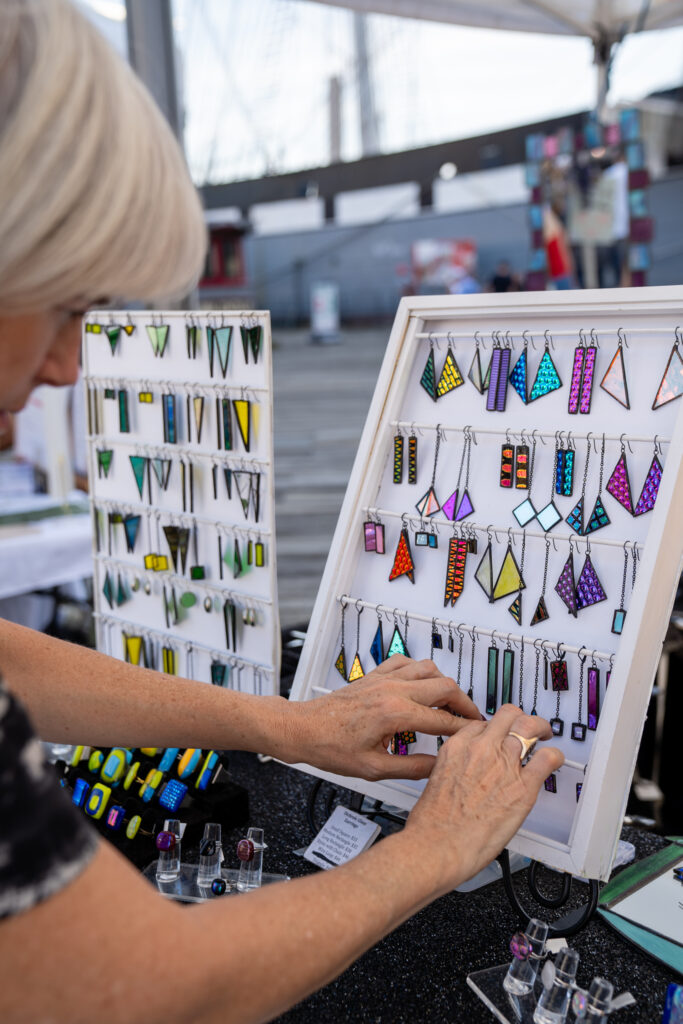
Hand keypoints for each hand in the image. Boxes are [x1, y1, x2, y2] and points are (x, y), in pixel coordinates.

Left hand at [281, 654, 481, 780]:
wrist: (303, 729)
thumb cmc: (330, 747)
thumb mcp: (374, 768)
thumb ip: (411, 768)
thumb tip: (438, 767)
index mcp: (394, 714)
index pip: (442, 721)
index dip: (464, 730)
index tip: (476, 736)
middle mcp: (392, 691)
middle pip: (445, 686)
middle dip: (464, 703)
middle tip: (473, 718)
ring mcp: (383, 679)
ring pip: (429, 669)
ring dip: (446, 684)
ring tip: (452, 702)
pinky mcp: (375, 675)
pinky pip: (406, 662)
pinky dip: (421, 670)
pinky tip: (422, 684)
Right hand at [401, 704, 563, 893]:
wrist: (437, 846)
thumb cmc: (432, 823)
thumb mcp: (436, 781)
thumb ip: (456, 770)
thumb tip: (466, 775)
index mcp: (458, 747)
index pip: (482, 724)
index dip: (493, 731)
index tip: (498, 739)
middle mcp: (482, 749)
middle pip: (508, 715)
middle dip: (520, 719)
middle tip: (528, 728)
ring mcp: (504, 765)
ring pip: (530, 726)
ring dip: (540, 730)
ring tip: (544, 736)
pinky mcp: (523, 787)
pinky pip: (547, 759)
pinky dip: (555, 756)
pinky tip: (554, 761)